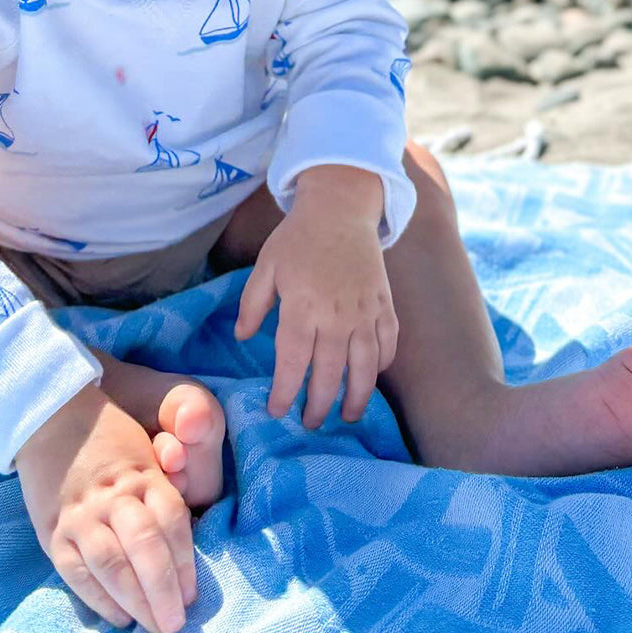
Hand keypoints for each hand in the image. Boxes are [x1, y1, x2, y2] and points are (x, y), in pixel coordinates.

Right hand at [14, 383, 197, 632]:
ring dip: (135, 600)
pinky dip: (99, 599)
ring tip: (152, 625)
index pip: (171, 521)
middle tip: (175, 624)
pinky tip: (118, 616)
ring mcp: (81, 514)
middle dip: (163, 590)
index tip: (192, 596)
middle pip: (145, 546)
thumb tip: (183, 550)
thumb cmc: (108, 440)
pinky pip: (77, 571)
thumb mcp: (144, 454)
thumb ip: (160, 494)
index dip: (185, 562)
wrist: (51, 419)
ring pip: (111, 563)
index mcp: (142, 475)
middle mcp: (113, 496)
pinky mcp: (53, 530)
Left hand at [233, 192, 398, 428]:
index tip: (277, 411)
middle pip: (329, 374)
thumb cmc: (298, 238)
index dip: (285, 392)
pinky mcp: (385, 305)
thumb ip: (253, 304)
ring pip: (365, 368)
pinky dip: (381, 366)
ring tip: (346, 416)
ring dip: (356, 398)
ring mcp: (366, 312)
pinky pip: (388, 345)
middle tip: (309, 423)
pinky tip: (370, 378)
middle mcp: (337, 315)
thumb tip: (243, 338)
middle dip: (318, 406)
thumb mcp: (266, 265)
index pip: (293, 362)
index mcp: (302, 306)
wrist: (340, 209)